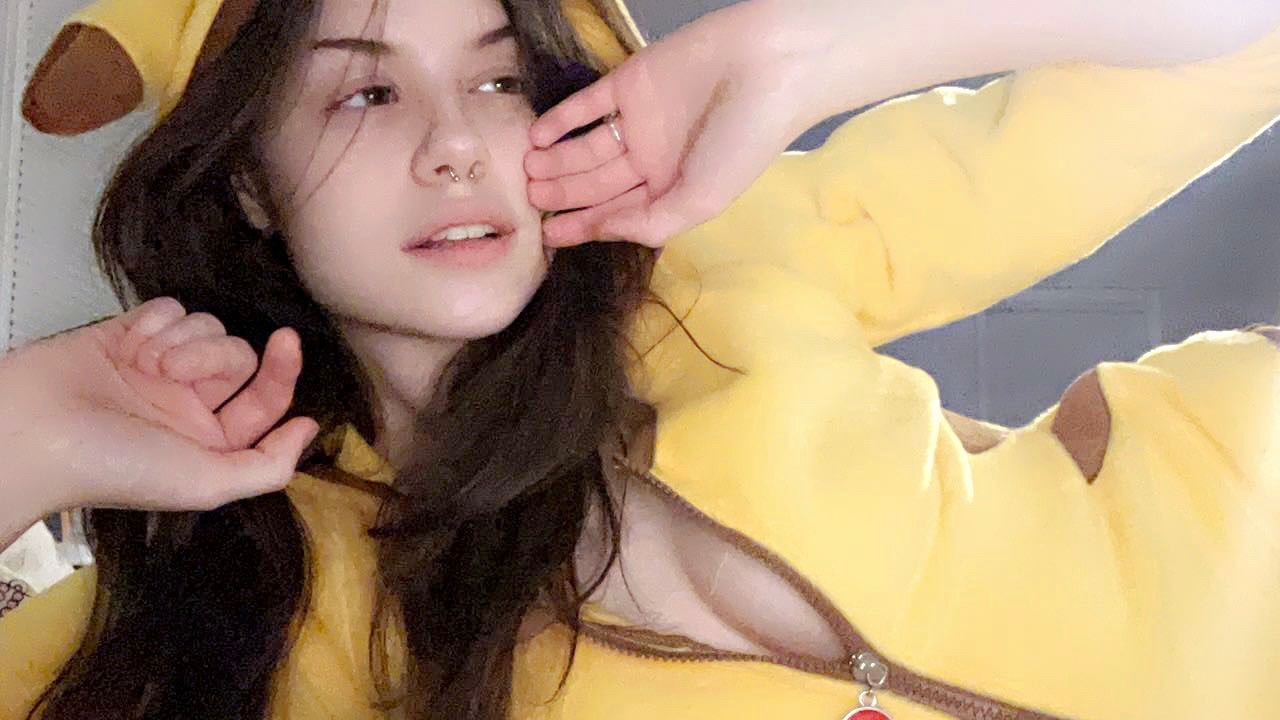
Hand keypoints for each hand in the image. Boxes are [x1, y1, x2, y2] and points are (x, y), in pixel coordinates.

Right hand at [0, 297, 318, 528]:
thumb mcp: (206, 484)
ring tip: (139, 365)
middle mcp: (190, 403)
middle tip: (169, 374)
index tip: (287, 342)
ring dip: (178, 341)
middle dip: (212, 356)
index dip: (283, 370)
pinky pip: (168, 309)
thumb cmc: (115, 466)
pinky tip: (127, 346)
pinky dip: (152, 323)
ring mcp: (158, 367)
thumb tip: (309, 429)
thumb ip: (266, 467)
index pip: (266, 397)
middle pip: (238, 354)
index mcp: (211, 440)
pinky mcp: (126, 335)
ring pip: (206, 326)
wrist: (31, 432)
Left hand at [526, 0, 822, 247]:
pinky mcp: (630, 81)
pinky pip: (587, 105)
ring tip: (527, 170)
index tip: (546, 236)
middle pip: (596, 182)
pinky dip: (562, 119)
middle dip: (562, 193)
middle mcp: (653, 160)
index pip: (618, 214)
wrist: (768, 66)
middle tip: (527, 199)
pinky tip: (538, 135)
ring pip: (587, 146)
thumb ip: (650, 223)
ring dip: (557, 160)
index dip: (583, 226)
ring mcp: (639, 120)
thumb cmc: (742, 142)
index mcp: (674, 191)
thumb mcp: (701, 200)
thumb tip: (604, 231)